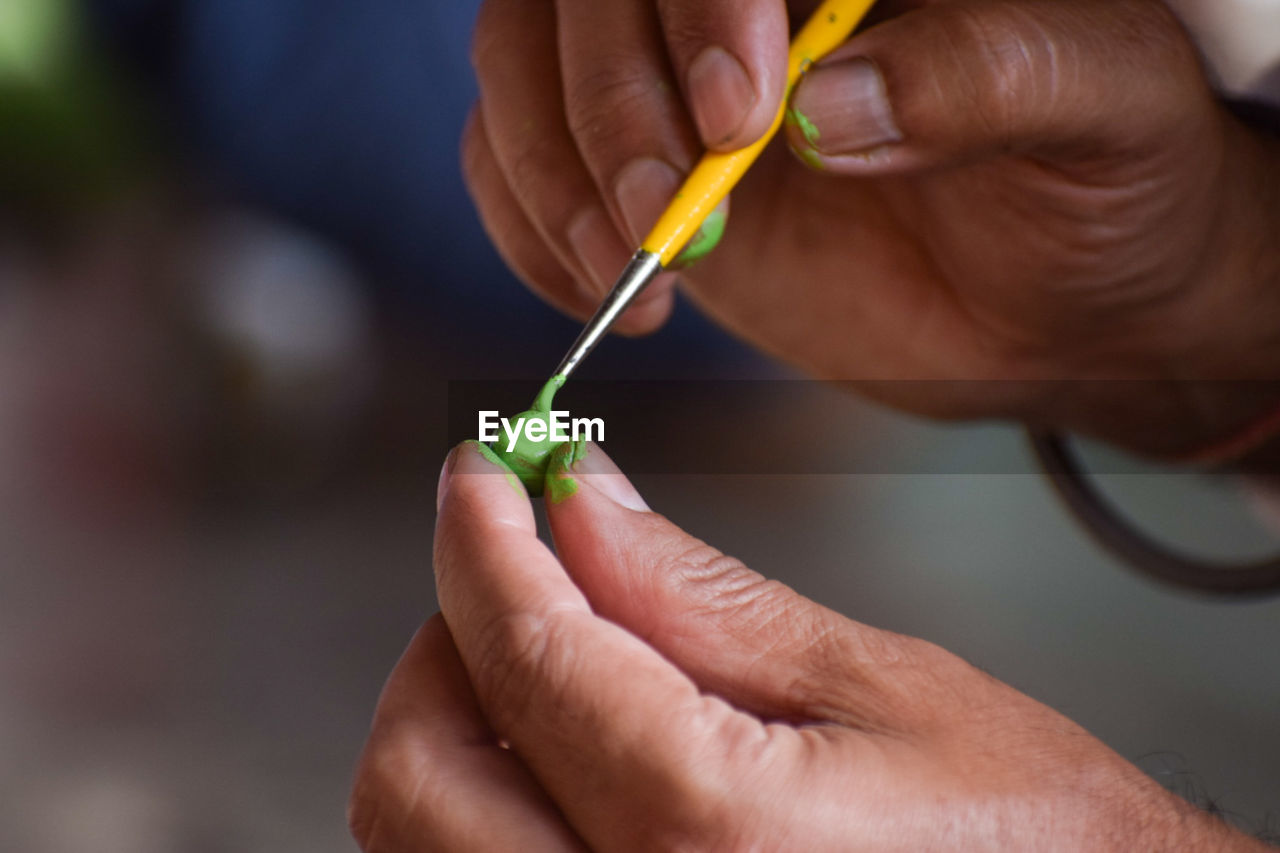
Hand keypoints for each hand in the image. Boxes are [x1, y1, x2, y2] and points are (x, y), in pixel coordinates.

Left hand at [348, 442, 1262, 850]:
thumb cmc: (1032, 836)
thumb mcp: (874, 683)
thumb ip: (698, 594)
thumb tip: (579, 505)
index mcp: (705, 838)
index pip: (524, 653)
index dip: (483, 539)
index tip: (482, 476)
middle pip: (416, 777)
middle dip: (450, 643)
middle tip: (520, 568)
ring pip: (420, 844)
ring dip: (456, 725)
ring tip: (549, 654)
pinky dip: (486, 804)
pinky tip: (562, 752)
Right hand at [462, 0, 1279, 455]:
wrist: (1058, 307)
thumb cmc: (1103, 182)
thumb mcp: (1097, 107)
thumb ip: (982, 77)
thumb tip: (827, 105)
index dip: (695, 3)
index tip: (737, 117)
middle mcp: (737, 6)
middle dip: (608, 100)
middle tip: (667, 211)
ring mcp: (671, 82)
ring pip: (518, 59)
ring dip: (550, 164)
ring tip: (634, 262)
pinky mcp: (635, 169)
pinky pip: (510, 159)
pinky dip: (526, 221)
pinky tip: (603, 286)